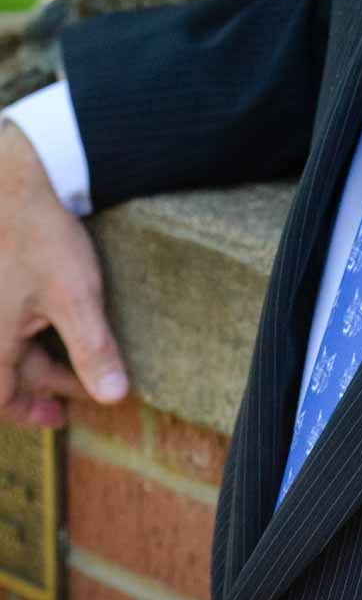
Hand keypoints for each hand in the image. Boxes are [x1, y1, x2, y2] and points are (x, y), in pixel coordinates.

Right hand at [0, 119, 128, 425]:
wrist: (13, 182)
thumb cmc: (39, 238)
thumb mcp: (76, 297)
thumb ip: (93, 350)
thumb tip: (114, 398)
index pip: (4, 399)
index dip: (33, 412)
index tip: (62, 417)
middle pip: (9, 371)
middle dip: (48, 380)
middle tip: (83, 385)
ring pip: (9, 342)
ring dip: (38, 354)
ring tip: (74, 352)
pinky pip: (7, 317)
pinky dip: (28, 328)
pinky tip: (50, 316)